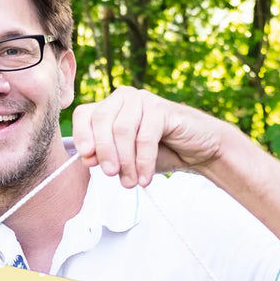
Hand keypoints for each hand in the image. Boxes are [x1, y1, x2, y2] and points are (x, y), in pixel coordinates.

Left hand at [71, 87, 224, 186]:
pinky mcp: (162, 108)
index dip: (82, 135)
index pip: (84, 114)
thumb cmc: (159, 153)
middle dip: (104, 152)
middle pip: (101, 121)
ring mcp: (143, 100)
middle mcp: (124, 98)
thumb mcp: (125, 159)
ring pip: (121, 130)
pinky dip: (143, 162)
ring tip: (131, 182)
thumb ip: (105, 157)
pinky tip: (145, 178)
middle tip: (111, 175)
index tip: (86, 158)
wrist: (198, 151)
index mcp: (110, 107)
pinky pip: (144, 137)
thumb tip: (86, 157)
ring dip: (125, 161)